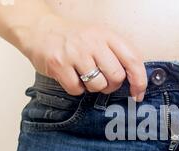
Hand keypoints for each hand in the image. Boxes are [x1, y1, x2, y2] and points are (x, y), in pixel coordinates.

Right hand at [17, 14, 146, 100]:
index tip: (137, 93)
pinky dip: (76, 88)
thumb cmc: (74, 38)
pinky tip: (71, 76)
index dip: (139, 81)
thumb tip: (135, 83)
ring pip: (97, 85)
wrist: (40, 29)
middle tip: (103, 81)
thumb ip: (117, 55)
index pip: (133, 60)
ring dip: (93, 87)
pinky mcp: (59, 65)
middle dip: (111, 85)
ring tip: (84, 75)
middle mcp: (93, 42)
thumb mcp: (100, 38)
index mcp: (107, 35)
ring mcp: (75, 53)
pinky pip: (77, 89)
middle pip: (116, 77)